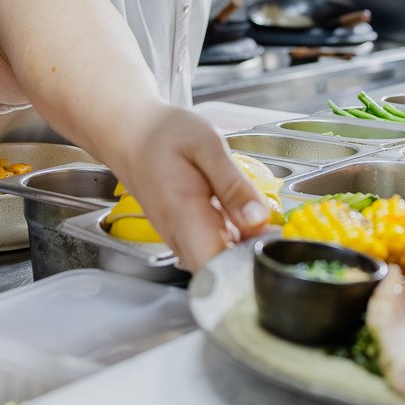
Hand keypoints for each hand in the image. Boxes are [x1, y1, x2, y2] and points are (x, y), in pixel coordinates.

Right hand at [114, 104, 270, 271]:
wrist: (130, 133)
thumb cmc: (164, 134)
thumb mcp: (207, 146)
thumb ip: (233, 185)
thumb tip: (259, 220)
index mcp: (185, 214)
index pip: (216, 268)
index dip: (248, 266)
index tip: (272, 247)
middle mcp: (178, 235)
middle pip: (219, 271)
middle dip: (252, 258)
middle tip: (274, 232)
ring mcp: (178, 238)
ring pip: (215, 262)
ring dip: (243, 250)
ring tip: (261, 223)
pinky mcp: (181, 234)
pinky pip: (209, 248)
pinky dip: (231, 240)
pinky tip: (243, 218)